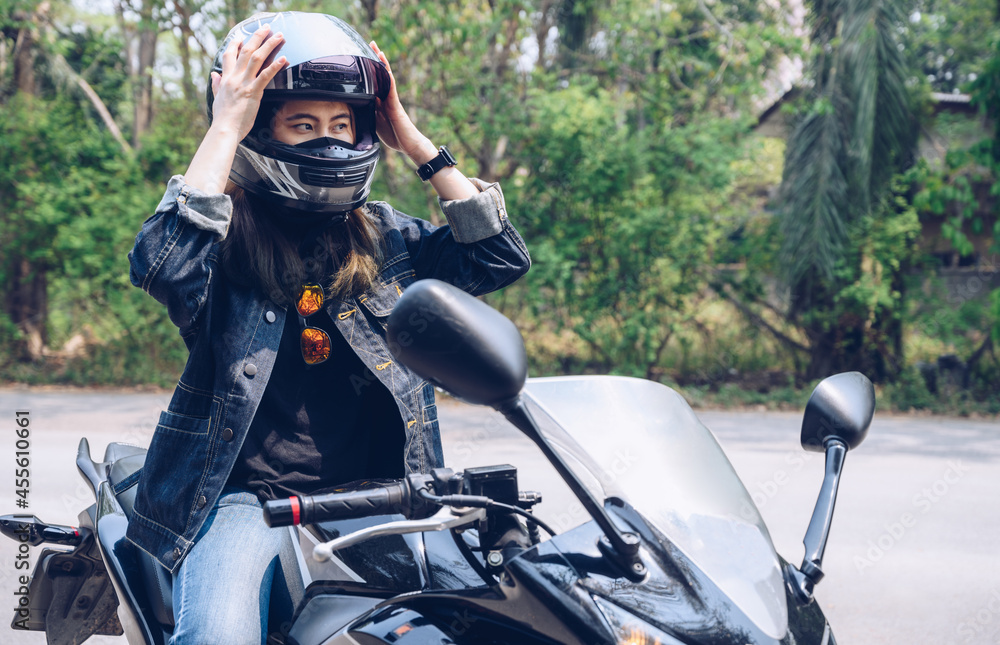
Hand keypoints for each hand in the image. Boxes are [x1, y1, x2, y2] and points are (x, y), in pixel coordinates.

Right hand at [210, 25, 287, 140]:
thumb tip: (214, 75)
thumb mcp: (216, 98)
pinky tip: (284, 59)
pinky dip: (275, 66)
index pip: (229, 55)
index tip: (242, 36)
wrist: (224, 129)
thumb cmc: (222, 118)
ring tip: (279, 36)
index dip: (235, 44)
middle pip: (245, 51)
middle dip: (256, 37)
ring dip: (269, 45)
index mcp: (225, 79)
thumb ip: (216, 85)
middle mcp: (234, 78)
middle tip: (266, 27)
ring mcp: (244, 84)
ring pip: (256, 58)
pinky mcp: (253, 92)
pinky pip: (265, 76)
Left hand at [369, 41, 436, 164]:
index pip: (373, 82)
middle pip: (380, 75)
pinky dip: (389, 80)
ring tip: (378, 50)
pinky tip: (386, 71)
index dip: (368, 69)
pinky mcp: (396, 107)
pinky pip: (392, 92)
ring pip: (386, 79)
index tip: (362, 55)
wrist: (410, 145)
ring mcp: (392, 101)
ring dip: (383, 65)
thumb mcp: (375, 123)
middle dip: (375, 60)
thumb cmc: (395, 136)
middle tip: (370, 43)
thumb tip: (354, 107)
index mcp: (380, 102)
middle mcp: (387, 98)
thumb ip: (368, 112)